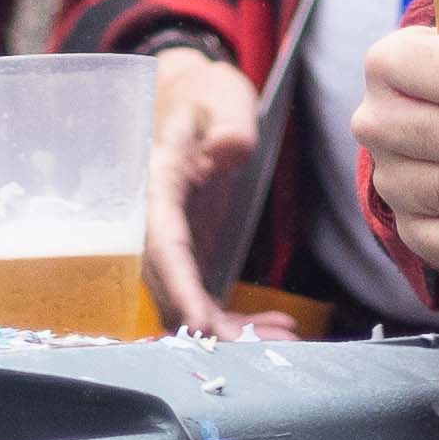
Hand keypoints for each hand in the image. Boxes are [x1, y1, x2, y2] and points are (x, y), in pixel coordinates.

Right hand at [140, 46, 294, 335]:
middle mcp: (154, 221)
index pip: (162, 244)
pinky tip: (274, 325)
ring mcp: (171, 242)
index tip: (200, 324)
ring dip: (229, 332)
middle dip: (213, 327)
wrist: (192, 101)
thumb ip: (229, 120)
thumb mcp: (220, 94)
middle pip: (172, 288)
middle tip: (271, 345)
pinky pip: (203, 300)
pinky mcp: (189, 253)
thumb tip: (230, 148)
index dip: (179, 287)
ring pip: (187, 304)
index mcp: (156, 184)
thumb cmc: (205, 95)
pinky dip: (234, 321)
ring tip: (284, 339)